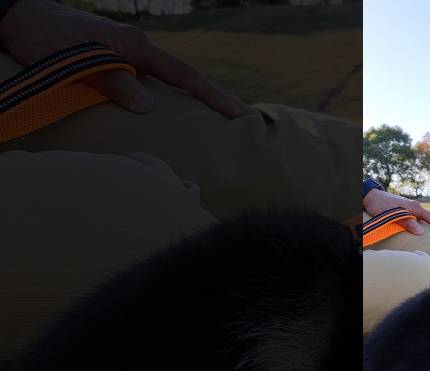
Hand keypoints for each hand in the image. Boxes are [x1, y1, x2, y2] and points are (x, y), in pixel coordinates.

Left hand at [0, 0, 243, 116]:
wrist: (18, 16)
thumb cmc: (44, 36)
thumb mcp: (75, 61)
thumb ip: (112, 80)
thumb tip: (148, 104)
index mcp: (134, 46)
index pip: (181, 73)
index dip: (209, 94)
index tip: (233, 112)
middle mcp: (135, 48)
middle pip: (181, 76)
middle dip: (209, 96)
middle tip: (235, 119)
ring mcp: (125, 54)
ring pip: (164, 80)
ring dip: (187, 99)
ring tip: (210, 121)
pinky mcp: (114, 60)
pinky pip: (148, 81)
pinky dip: (164, 96)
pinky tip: (169, 111)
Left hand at [363, 188, 429, 237]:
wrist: (370, 196)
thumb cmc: (380, 205)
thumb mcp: (392, 214)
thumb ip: (406, 222)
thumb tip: (421, 232)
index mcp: (415, 208)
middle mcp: (416, 208)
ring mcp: (412, 210)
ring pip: (428, 221)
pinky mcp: (408, 213)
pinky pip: (422, 221)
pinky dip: (428, 227)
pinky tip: (429, 233)